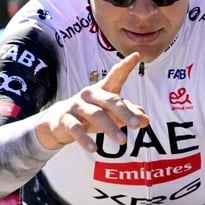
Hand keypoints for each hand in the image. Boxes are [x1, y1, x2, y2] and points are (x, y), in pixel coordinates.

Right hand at [35, 52, 149, 151]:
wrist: (58, 123)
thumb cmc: (91, 114)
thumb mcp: (111, 114)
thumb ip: (129, 115)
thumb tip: (146, 119)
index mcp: (103, 89)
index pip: (116, 75)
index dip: (126, 65)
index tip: (137, 55)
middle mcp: (90, 94)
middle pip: (110, 100)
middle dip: (124, 113)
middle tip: (137, 125)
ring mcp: (76, 106)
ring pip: (95, 115)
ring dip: (110, 128)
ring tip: (122, 141)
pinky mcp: (65, 119)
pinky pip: (76, 129)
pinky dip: (85, 139)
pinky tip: (94, 149)